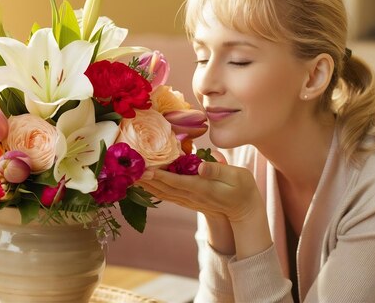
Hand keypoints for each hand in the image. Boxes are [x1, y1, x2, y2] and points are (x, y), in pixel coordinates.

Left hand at [139, 152, 261, 222]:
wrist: (245, 209)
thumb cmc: (243, 188)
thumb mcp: (237, 175)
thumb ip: (218, 169)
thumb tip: (201, 165)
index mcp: (203, 188)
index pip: (178, 181)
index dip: (161, 176)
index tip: (146, 170)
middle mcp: (193, 196)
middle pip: (165, 188)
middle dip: (147, 180)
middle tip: (130, 171)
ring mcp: (189, 200)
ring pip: (163, 194)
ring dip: (147, 186)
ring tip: (131, 177)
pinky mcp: (188, 200)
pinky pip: (167, 196)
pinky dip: (154, 190)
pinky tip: (144, 184)